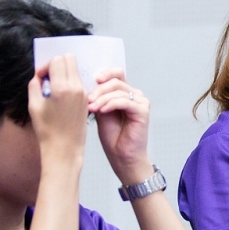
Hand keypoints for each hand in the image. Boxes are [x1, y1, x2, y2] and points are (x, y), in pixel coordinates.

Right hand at [28, 55, 87, 163]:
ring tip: (54, 89)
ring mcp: (83, 94)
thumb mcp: (34, 105)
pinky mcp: (86, 100)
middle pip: (70, 59)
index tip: (41, 78)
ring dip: (64, 73)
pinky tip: (61, 96)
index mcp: (62, 88)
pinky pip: (79, 82)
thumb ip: (35, 84)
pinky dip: (70, 82)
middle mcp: (76, 88)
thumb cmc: (47, 130)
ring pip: (75, 69)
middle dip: (57, 64)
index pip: (58, 60)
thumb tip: (39, 76)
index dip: (46, 66)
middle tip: (48, 79)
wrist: (64, 149)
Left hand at [88, 69, 152, 183]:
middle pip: (116, 81)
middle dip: (99, 89)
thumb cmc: (113, 137)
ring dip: (102, 98)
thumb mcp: (100, 111)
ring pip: (119, 91)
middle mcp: (135, 95)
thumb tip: (85, 84)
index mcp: (125, 93)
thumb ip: (98, 97)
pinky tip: (102, 111)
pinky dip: (111, 104)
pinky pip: (125, 101)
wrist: (122, 156)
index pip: (117, 74)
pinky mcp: (143, 111)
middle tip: (87, 99)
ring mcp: (141, 102)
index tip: (92, 80)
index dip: (105, 73)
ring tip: (91, 108)